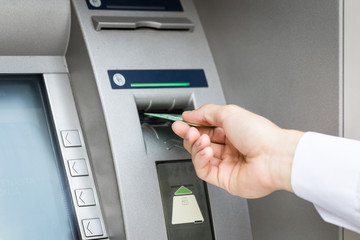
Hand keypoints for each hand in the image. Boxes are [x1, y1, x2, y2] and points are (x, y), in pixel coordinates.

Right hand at [172, 104, 303, 197]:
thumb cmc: (259, 134)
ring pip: (200, 156)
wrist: (274, 157)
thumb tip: (190, 115)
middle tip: (184, 130)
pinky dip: (200, 159)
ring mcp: (227, 164)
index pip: (205, 129)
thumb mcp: (229, 113)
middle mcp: (230, 148)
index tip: (180, 122)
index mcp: (233, 132)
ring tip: (201, 139)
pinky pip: (204, 170)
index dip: (191, 125)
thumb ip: (206, 113)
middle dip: (190, 135)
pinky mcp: (224, 179)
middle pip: (201, 143)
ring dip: (196, 146)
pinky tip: (206, 151)